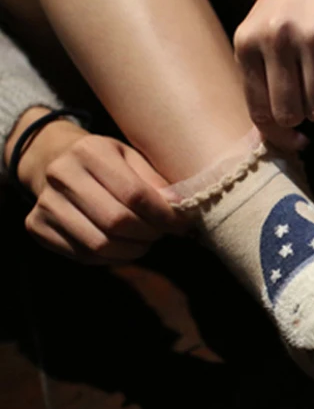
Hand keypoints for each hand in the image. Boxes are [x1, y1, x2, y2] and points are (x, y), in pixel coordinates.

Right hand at [7, 108, 185, 263]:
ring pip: (100, 244)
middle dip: (149, 234)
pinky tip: (122, 246)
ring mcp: (44, 203)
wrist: (52, 160)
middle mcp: (61, 174)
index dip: (164, 216)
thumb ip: (156, 181)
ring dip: (132, 250)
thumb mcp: (132, 158)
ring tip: (144, 241)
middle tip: (161, 233)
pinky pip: (83, 256)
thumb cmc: (106, 162)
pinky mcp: (36, 226)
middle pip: (117, 221)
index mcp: (89, 150)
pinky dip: (111, 258)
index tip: (181, 224)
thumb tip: (181, 207)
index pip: (135, 194)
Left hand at [234, 0, 313, 141]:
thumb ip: (262, 78)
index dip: (282, 137)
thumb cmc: (291, 1)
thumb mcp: (262, 33)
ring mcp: (312, 34)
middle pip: (292, 113)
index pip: (261, 113)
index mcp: (248, 43)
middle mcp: (276, 39)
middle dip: (307, 115)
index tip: (300, 141)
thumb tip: (276, 138)